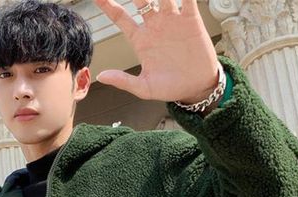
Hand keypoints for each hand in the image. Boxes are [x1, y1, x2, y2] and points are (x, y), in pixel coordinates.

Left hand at [94, 0, 218, 103]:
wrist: (196, 88)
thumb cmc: (170, 88)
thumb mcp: (144, 88)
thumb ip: (123, 81)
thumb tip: (101, 76)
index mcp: (140, 39)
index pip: (120, 17)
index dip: (108, 5)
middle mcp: (154, 26)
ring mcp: (172, 20)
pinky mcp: (191, 19)